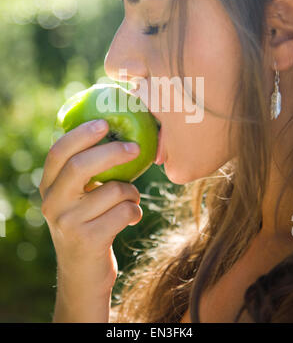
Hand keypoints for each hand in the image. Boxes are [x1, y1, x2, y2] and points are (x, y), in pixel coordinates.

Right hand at [39, 119, 141, 296]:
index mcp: (49, 187)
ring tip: (131, 199)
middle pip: (80, 166)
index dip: (81, 134)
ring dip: (132, 192)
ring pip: (113, 190)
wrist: (82, 276)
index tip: (104, 123)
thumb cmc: (88, 225)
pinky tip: (131, 218)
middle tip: (135, 147)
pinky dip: (135, 211)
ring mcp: (68, 223)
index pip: (59, 152)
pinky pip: (125, 212)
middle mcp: (53, 203)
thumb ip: (85, 172)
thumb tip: (116, 134)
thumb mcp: (77, 199)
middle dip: (113, 152)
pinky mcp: (88, 240)